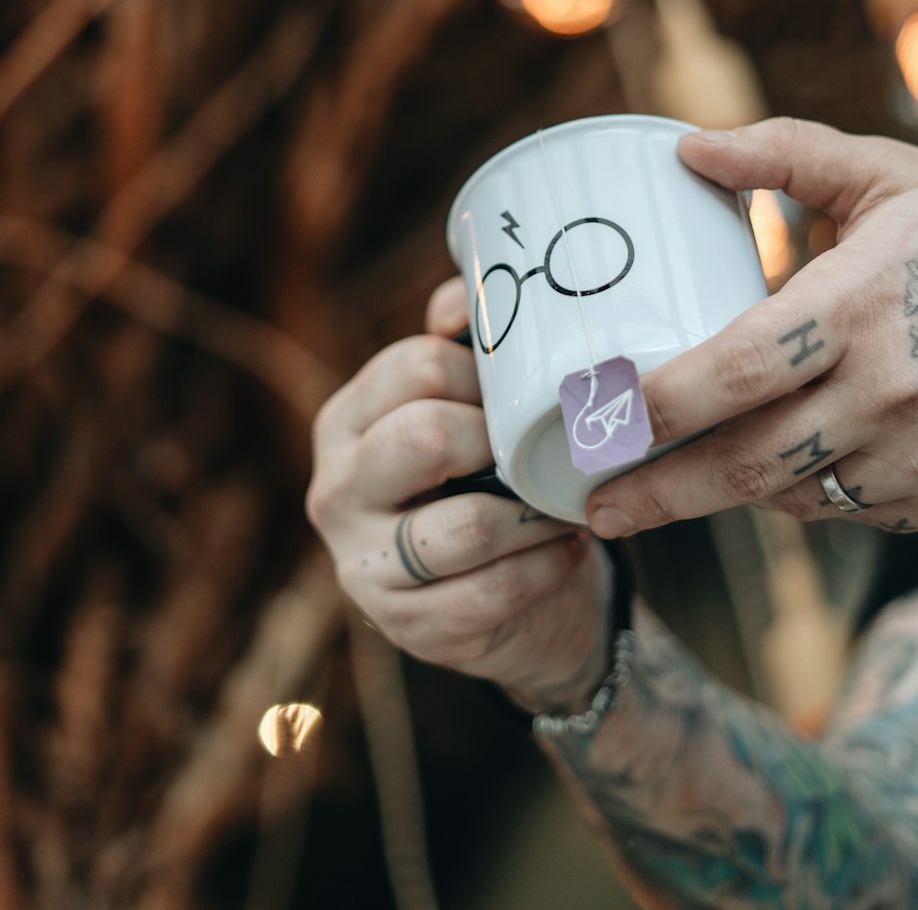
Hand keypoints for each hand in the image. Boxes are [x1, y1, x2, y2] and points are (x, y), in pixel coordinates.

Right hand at [307, 278, 610, 712]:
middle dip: (503, 441)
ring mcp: (364, 568)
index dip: (487, 375)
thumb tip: (460, 306)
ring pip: (468, 525)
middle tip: (542, 448)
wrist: (512, 599)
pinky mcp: (408, 629)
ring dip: (536, 514)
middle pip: (426, 435)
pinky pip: (494, 591)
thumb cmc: (490, 480)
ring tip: (563, 502)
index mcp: (346, 423)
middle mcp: (336, 491)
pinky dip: (545, 567)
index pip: (416, 366)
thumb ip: (468, 342)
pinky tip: (561, 550)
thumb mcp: (471, 408)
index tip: (523, 393)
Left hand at [586, 117, 917, 538]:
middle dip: (660, 491)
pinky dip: (798, 497)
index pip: (737, 367)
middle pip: (748, 461)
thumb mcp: (891, 176)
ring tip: (659, 491)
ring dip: (722, 497)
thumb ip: (787, 155)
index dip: (658, 402)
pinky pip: (847, 512)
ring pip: (793, 496)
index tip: (595, 415)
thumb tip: (688, 148)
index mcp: (859, 305)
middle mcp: (885, 391)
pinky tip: (767, 476)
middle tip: (595, 505)